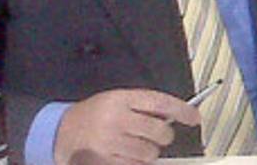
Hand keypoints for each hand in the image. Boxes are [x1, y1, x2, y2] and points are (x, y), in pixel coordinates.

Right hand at [54, 89, 199, 164]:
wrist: (61, 131)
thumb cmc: (94, 114)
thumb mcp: (117, 99)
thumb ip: (144, 105)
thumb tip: (173, 115)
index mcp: (121, 99)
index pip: (161, 103)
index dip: (182, 111)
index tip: (195, 118)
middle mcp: (116, 118)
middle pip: (160, 131)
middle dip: (163, 136)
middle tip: (155, 135)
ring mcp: (109, 141)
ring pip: (149, 152)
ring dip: (148, 152)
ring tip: (134, 145)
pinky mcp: (104, 160)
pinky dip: (136, 162)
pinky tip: (125, 155)